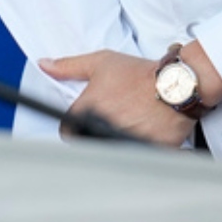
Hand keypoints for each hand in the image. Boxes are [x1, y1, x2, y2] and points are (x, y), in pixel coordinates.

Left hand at [40, 50, 193, 147]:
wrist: (177, 83)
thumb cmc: (140, 74)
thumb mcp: (101, 62)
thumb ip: (69, 66)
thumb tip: (45, 65)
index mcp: (87, 110)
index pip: (66, 132)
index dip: (74, 127)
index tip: (83, 122)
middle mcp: (101, 129)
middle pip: (87, 144)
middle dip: (94, 135)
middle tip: (111, 122)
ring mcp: (121, 142)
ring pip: (108, 152)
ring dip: (114, 143)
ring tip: (128, 127)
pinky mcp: (143, 153)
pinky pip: (133, 159)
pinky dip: (135, 152)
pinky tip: (141, 136)